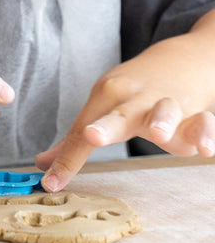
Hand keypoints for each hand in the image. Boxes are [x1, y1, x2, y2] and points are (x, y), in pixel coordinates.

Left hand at [36, 15, 214, 192]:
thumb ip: (74, 138)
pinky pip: (203, 121)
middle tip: (91, 135)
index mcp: (107, 96)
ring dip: (161, 121)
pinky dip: (206, 132)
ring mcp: (166, 102)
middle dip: (105, 126)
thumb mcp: (103, 105)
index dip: (66, 160)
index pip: (81, 132)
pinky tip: (206, 149)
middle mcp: (134, 98)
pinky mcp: (195, 110)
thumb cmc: (134, 90)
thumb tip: (43, 164)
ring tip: (158, 135)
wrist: (180, 59)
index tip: (51, 183)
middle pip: (118, 114)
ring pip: (164, 110)